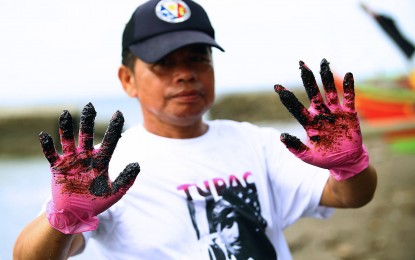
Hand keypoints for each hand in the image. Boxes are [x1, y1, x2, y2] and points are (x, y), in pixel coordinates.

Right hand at [39, 103, 139, 233]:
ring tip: (66, 114)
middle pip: (87, 135)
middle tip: (90, 106)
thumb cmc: (96, 202)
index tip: (119, 113)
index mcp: (101, 161)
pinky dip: (47, 145)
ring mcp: (71, 161)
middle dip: (88, 121)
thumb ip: (126, 180)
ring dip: (67, 128)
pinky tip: (44, 135)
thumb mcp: (115, 192)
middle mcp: (86, 157)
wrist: (76, 213)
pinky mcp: (57, 167)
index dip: (114, 128)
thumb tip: (137, 164)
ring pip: (68, 140)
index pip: (109, 141)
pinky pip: (51, 154)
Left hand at [274, 59, 368, 180]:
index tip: (277, 87)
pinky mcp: (349, 114)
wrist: (345, 162)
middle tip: (301, 64)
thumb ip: (295, 147)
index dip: (288, 98)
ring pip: (330, 91)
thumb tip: (281, 136)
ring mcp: (335, 113)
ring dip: (326, 78)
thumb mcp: (307, 155)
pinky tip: (347, 75)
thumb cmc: (324, 158)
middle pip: (313, 93)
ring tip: (323, 63)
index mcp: (309, 123)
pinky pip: (349, 98)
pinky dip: (348, 88)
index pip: (296, 108)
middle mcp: (320, 114)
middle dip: (307, 79)